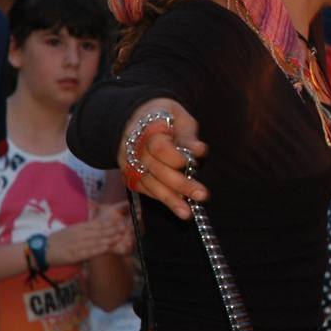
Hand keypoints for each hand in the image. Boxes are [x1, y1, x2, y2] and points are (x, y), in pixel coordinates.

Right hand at [48, 203, 131, 264]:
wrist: (42, 250)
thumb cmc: (58, 240)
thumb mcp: (71, 230)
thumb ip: (84, 228)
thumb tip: (99, 225)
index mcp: (77, 227)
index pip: (96, 224)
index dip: (108, 223)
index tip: (119, 221)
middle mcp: (78, 235)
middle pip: (98, 232)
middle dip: (112, 230)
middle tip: (123, 228)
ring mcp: (76, 245)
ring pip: (95, 241)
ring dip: (108, 239)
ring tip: (119, 237)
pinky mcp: (74, 255)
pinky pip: (88, 252)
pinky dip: (98, 249)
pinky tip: (106, 247)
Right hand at [119, 98, 208, 220]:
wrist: (138, 117)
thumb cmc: (166, 118)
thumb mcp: (180, 118)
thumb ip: (188, 136)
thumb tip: (199, 151)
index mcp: (146, 126)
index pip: (158, 146)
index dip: (175, 157)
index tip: (191, 161)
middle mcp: (133, 147)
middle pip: (155, 169)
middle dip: (180, 184)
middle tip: (202, 195)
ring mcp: (128, 162)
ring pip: (149, 183)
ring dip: (170, 199)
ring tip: (187, 213)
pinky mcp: (129, 176)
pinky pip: (145, 190)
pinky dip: (162, 199)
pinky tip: (178, 207)